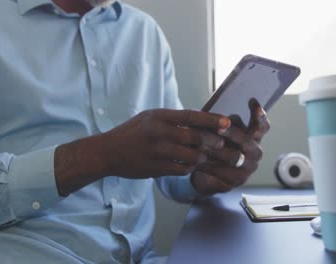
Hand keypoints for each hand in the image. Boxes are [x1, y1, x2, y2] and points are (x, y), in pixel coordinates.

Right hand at [102, 109, 230, 178]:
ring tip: (205, 156)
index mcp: (159, 116)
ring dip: (203, 157)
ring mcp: (157, 152)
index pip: (192, 116)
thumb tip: (202, 120)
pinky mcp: (155, 168)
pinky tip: (190, 166)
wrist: (107, 152)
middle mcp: (159, 132)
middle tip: (222, 145)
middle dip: (214, 142)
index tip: (227, 123)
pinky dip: (190, 168)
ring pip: (192, 156)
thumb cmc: (133, 132)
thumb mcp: (151, 118)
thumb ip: (174, 119)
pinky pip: (182, 170)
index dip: (212, 120)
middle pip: (196, 137)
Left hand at [191, 99, 269, 194]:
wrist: (210, 175)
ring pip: (234, 158)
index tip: (252, 101)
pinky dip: (208, 165)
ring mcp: (247, 169)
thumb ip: (225, 124)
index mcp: (255, 138)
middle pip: (247, 140)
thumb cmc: (218, 146)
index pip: (262, 126)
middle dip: (233, 133)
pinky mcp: (236, 182)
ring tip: (201, 144)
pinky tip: (196, 161)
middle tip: (219, 128)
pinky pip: (221, 173)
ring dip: (216, 150)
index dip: (259, 115)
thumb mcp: (223, 132)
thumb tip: (220, 119)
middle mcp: (255, 153)